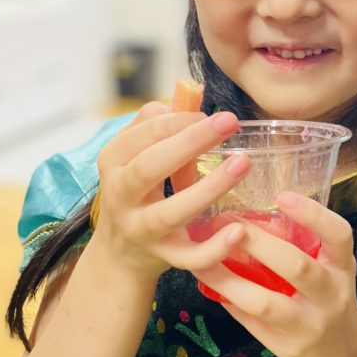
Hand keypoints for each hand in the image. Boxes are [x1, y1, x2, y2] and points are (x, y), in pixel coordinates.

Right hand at [90, 102, 250, 282]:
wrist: (118, 254)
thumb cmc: (135, 191)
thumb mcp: (132, 156)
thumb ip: (153, 126)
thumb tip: (181, 99)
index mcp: (113, 163)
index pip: (142, 135)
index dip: (176, 121)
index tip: (208, 113)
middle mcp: (122, 196)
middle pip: (150, 167)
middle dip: (189, 142)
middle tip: (228, 122)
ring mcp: (142, 230)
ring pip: (171, 212)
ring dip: (208, 188)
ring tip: (242, 163)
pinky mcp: (164, 257)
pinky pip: (189, 257)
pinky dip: (214, 248)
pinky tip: (239, 231)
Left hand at [196, 191, 356, 356]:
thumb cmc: (334, 307)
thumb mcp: (333, 276)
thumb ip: (306, 252)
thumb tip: (252, 219)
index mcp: (343, 268)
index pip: (338, 235)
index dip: (313, 214)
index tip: (282, 196)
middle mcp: (332, 295)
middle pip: (296, 265)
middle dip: (257, 243)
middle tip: (224, 223)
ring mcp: (311, 325)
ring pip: (266, 302)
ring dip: (229, 281)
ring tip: (202, 262)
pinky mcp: (290, 348)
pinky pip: (254, 324)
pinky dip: (230, 304)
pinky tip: (209, 288)